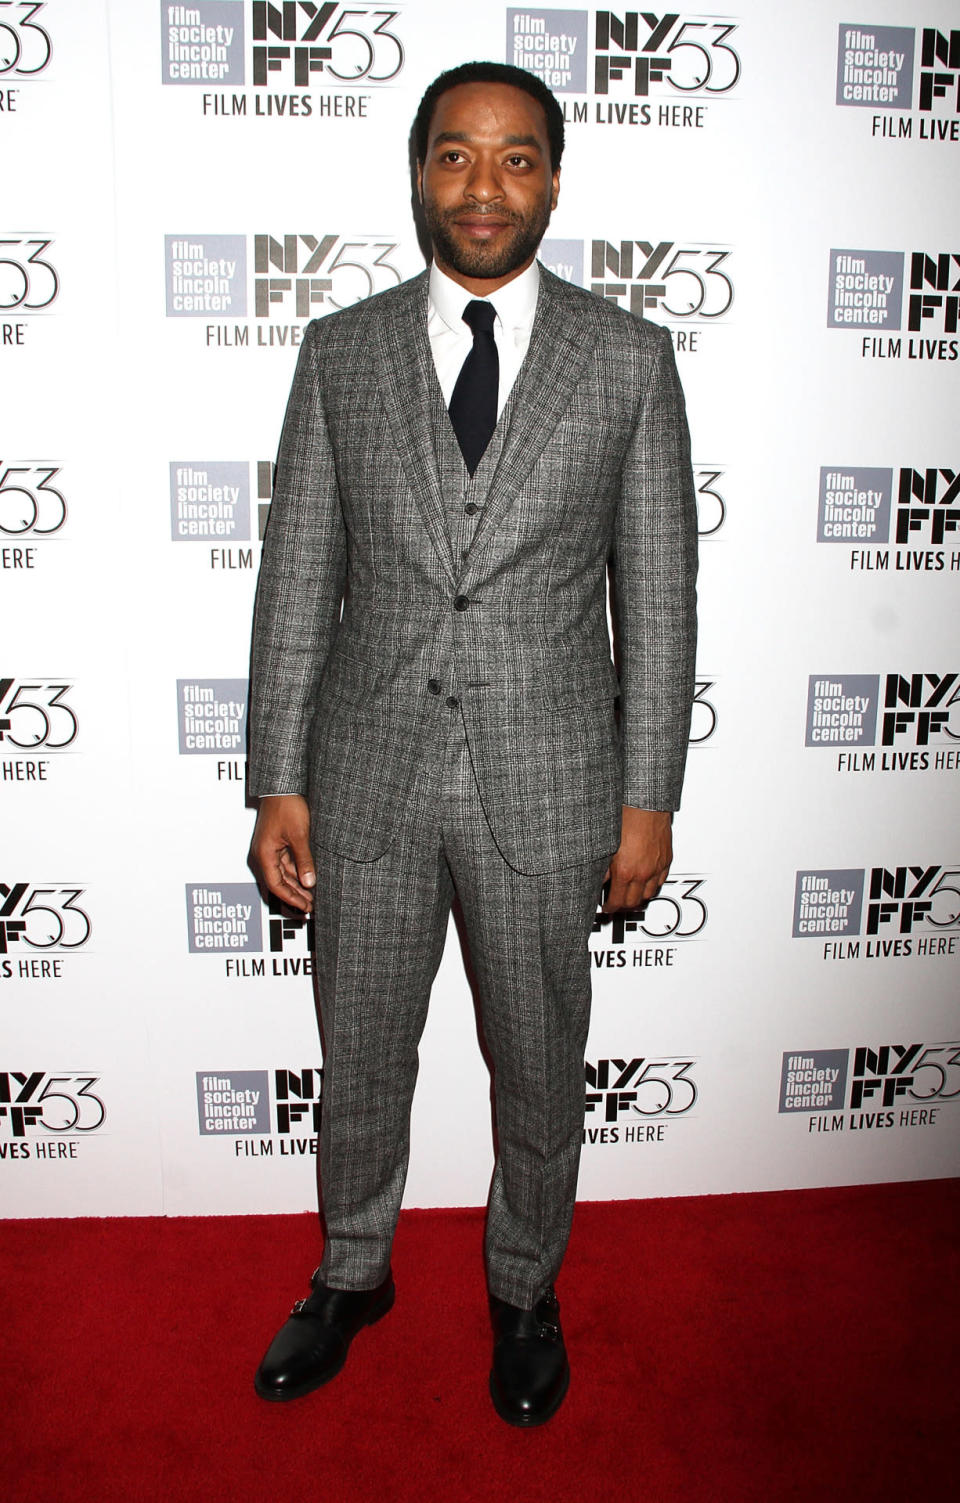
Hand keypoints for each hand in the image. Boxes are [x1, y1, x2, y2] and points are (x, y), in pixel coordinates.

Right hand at [249, 795, 314, 912]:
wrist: (282, 787)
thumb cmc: (287, 805)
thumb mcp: (299, 835)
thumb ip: (304, 860)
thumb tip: (309, 882)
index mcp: (264, 853)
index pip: (276, 885)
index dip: (291, 898)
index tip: (305, 907)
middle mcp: (262, 853)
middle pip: (278, 883)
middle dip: (294, 896)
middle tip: (310, 908)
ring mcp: (268, 848)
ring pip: (282, 874)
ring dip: (296, 885)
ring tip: (312, 896)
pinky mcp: (275, 843)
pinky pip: (284, 864)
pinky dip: (296, 873)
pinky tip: (307, 878)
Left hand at [603, 806, 671, 912]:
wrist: (646, 804)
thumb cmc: (627, 818)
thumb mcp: (606, 845)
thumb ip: (602, 868)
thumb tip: (598, 880)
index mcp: (625, 871)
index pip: (617, 901)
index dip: (610, 908)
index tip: (607, 908)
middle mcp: (643, 872)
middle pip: (634, 902)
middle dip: (624, 906)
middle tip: (617, 903)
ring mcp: (657, 867)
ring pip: (649, 894)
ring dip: (639, 897)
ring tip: (630, 894)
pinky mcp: (666, 860)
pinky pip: (661, 880)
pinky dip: (652, 885)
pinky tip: (646, 881)